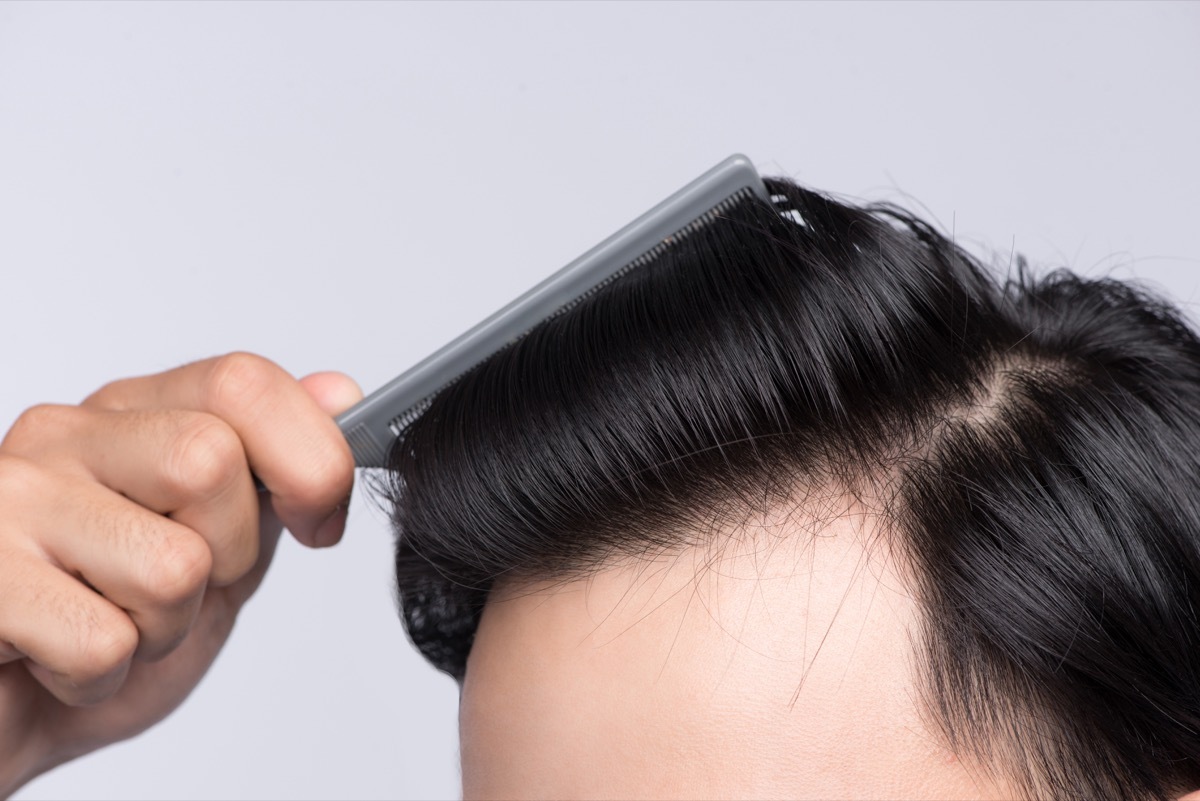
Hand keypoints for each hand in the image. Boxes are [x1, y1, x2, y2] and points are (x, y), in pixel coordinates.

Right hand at [0, 353, 361, 795]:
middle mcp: (63, 435)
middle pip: (211, 460)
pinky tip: (59, 661)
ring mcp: (11, 499)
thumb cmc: (103, 618)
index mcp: (130, 415)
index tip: (318, 520)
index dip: (309, 457)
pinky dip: (101, 678)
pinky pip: (102, 642)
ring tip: (112, 623)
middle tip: (179, 588)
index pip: (242, 382)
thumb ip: (273, 471)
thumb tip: (339, 391)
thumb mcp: (217, 540)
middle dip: (230, 554)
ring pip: (172, 564)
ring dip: (165, 629)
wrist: (8, 710)